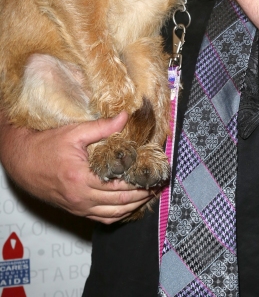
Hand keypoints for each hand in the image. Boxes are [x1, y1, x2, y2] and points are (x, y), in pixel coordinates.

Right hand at [0, 111, 152, 223]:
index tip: (154, 174)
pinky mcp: (75, 209)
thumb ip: (101, 127)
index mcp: (81, 178)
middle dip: (142, 195)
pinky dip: (118, 214)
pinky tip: (129, 205)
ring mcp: (78, 207)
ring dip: (134, 206)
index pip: (119, 185)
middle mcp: (80, 197)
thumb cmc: (45, 146)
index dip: (140, 182)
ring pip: (113, 214)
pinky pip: (101, 218)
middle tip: (158, 185)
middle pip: (120, 202)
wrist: (22, 162)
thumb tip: (125, 117)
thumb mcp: (74, 132)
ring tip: (149, 195)